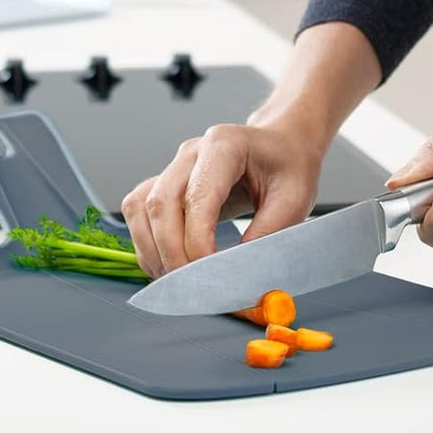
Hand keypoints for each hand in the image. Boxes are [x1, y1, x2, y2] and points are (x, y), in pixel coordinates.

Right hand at [121, 119, 325, 277]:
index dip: (197, 240)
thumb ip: (267, 234)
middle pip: (160, 203)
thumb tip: (236, 274)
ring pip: (141, 208)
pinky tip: (166, 264)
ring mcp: (173, 166)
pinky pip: (138, 212)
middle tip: (192, 287)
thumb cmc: (288, 167)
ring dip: (151, 249)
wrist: (281, 146)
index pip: (197, 196)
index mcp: (225, 146)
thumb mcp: (294, 200)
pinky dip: (146, 243)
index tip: (209, 274)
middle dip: (170, 252)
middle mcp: (191, 153)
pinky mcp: (164, 182)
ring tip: (176, 280)